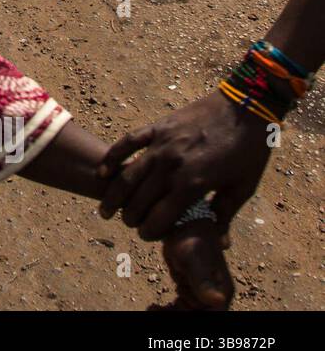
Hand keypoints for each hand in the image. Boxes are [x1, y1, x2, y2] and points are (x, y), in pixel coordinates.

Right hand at [97, 91, 271, 241]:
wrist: (246, 107)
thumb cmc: (248, 150)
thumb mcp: (243, 187)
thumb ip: (225, 214)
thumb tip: (219, 243)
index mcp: (193, 183)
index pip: (160, 216)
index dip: (150, 231)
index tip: (147, 236)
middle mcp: (172, 166)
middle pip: (139, 199)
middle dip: (130, 217)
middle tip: (129, 224)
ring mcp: (161, 145)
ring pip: (128, 175)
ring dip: (113, 195)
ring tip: (105, 210)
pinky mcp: (157, 127)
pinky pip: (128, 142)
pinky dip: (112, 158)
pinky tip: (102, 172)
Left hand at [154, 219, 234, 310]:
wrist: (182, 223)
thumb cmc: (191, 239)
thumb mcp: (194, 261)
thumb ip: (203, 283)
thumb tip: (218, 301)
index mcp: (222, 292)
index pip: (212, 315)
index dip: (193, 317)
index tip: (173, 309)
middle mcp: (216, 295)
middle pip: (198, 315)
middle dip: (177, 316)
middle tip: (154, 310)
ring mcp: (203, 292)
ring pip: (188, 312)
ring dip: (171, 313)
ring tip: (152, 308)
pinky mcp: (191, 288)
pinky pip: (182, 306)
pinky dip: (168, 309)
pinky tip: (154, 306)